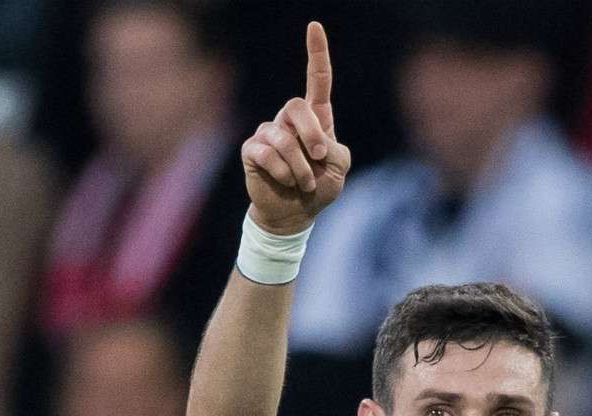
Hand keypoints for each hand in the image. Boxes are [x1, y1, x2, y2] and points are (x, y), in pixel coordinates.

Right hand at [242, 21, 351, 235]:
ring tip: (304, 182)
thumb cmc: (319, 188)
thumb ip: (334, 150)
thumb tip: (313, 144)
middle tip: (319, 156)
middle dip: (312, 132)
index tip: (314, 26)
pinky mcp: (252, 150)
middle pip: (296, 105)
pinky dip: (284, 172)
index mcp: (315, 118)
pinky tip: (286, 182)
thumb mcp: (339, 168)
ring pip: (283, 138)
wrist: (295, 214)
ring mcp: (268, 133)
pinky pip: (267, 153)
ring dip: (301, 166)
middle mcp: (289, 120)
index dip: (316, 53)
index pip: (316, 79)